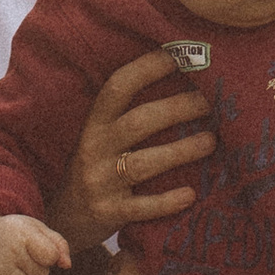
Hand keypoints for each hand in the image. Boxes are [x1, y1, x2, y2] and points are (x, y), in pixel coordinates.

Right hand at [0, 212, 73, 274]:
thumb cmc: (15, 232)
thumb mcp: (37, 229)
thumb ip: (58, 244)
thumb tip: (67, 266)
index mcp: (25, 234)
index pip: (51, 257)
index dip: (49, 256)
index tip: (38, 248)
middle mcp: (11, 251)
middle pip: (41, 274)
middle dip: (36, 267)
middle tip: (22, 255)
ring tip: (14, 266)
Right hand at [49, 48, 216, 247]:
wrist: (63, 220)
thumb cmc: (97, 170)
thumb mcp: (102, 138)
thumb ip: (130, 117)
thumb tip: (184, 85)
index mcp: (94, 124)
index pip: (117, 88)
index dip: (146, 69)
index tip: (179, 55)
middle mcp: (93, 148)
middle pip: (137, 122)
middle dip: (176, 109)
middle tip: (211, 102)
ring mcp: (99, 182)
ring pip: (142, 163)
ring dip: (180, 151)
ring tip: (211, 141)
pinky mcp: (107, 213)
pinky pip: (141, 207)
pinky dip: (166, 201)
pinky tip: (190, 195)